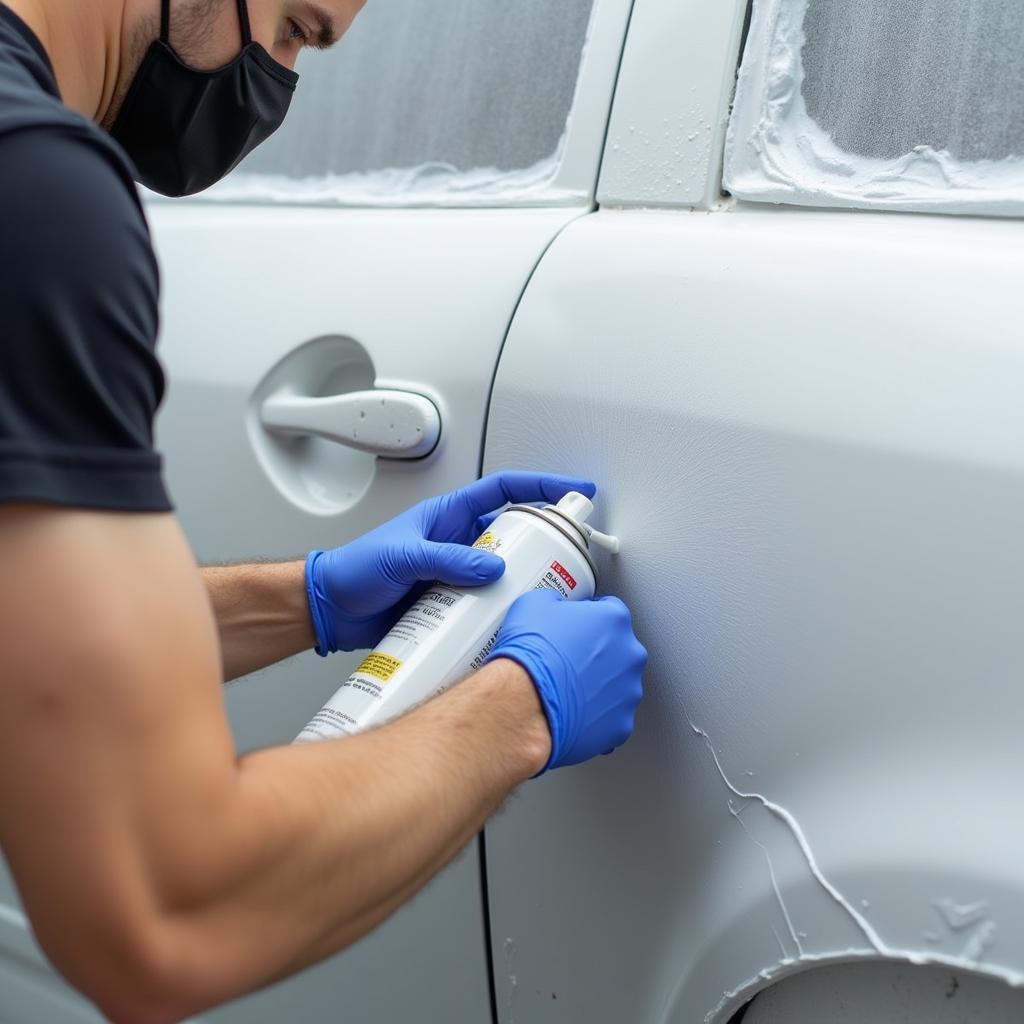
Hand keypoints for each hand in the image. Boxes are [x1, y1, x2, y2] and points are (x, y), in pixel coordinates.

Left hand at [305, 471, 596, 653]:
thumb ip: (447, 558)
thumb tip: (492, 565)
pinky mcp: (453, 603)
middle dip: (545, 540)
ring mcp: (458, 573)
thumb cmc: (356, 568)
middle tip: (569, 553)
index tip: (573, 490)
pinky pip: (487, 603)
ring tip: (544, 592)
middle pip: (514, 533)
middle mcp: (459, 542)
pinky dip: (502, 611)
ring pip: (505, 571)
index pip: (504, 490)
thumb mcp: (404, 556)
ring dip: (524, 580)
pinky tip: (511, 621)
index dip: (541, 486)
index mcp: (449, 515)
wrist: (332, 609)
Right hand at [485, 589, 646, 771]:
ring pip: (617, 686)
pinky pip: (611, 718)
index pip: (609, 611)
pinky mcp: (620, 724)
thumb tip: (555, 607)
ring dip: (598, 686)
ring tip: (568, 690)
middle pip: (618, 650)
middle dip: (597, 655)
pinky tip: (573, 713)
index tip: (575, 628)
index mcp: (613, 620)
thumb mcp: (534, 604)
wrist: (523, 702)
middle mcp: (630, 655)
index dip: (588, 619)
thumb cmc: (530, 656)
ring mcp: (628, 692)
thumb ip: (557, 601)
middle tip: (569, 660)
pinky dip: (595, 717)